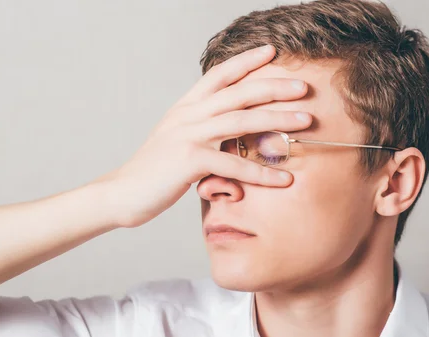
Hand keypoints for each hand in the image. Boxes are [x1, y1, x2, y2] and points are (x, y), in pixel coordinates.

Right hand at [94, 44, 311, 227]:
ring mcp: (188, 135)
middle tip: (304, 87)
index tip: (272, 51)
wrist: (121, 194)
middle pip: (238, 92)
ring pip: (242, 120)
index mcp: (185, 107)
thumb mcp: (177, 141)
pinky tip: (284, 179)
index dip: (246, 60)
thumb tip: (230, 138)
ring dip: (278, 119)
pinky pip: (234, 164)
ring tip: (307, 121)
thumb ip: (202, 133)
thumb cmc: (154, 171)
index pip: (219, 75)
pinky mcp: (189, 160)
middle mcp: (188, 115)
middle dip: (274, 86)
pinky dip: (262, 173)